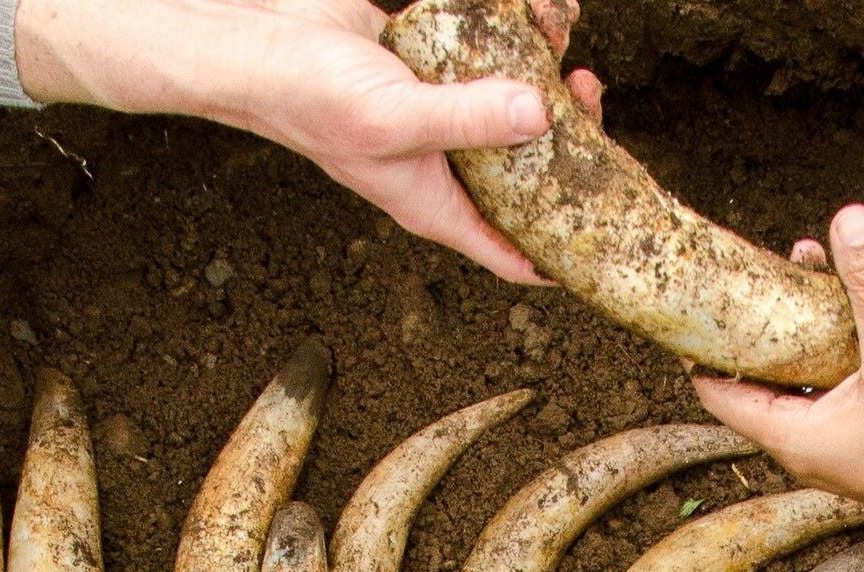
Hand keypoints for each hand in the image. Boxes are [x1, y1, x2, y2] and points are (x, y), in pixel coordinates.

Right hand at [16, 0, 603, 282]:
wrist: (252, 39)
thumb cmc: (308, 97)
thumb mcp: (395, 117)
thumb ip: (470, 119)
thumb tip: (541, 116)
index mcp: (439, 201)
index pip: (515, 253)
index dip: (565, 254)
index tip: (610, 235)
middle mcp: (445, 163)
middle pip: (528, 167)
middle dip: (568, 133)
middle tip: (587, 93)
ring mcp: (438, 109)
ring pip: (512, 97)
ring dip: (543, 64)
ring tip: (558, 28)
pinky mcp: (429, 60)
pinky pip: (486, 49)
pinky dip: (511, 25)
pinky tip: (530, 5)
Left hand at [692, 205, 863, 553]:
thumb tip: (847, 218)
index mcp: (793, 438)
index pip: (719, 393)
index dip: (702, 346)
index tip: (699, 296)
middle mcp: (807, 446)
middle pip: (759, 379)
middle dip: (758, 322)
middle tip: (758, 265)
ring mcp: (840, 443)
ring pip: (802, 376)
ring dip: (801, 326)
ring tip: (808, 264)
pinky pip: (836, 381)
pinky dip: (835, 343)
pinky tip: (857, 303)